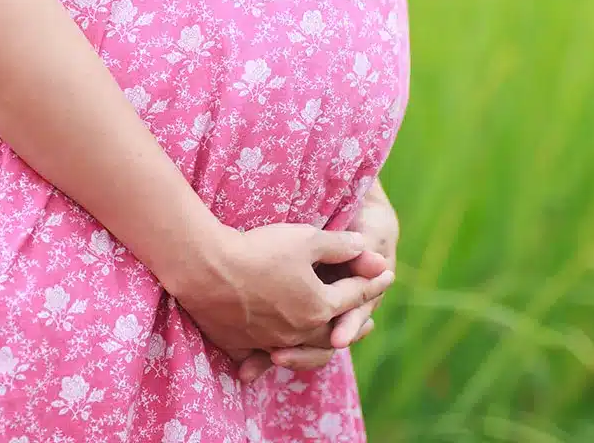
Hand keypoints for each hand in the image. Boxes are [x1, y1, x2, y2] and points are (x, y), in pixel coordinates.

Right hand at [239, 181, 398, 381]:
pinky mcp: (241, 344)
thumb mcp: (306, 239)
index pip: (354, 293)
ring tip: (330, 337)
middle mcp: (299, 331)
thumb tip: (366, 247)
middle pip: (333, 329)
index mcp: (320, 306)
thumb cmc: (260, 249)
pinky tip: (275, 351)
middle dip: (353, 321)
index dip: (372, 280)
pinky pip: (262, 354)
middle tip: (368, 318)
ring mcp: (270, 341)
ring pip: (302, 347)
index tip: (388, 273)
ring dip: (320, 342)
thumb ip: (340, 245)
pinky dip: (274, 353)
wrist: (206, 268)